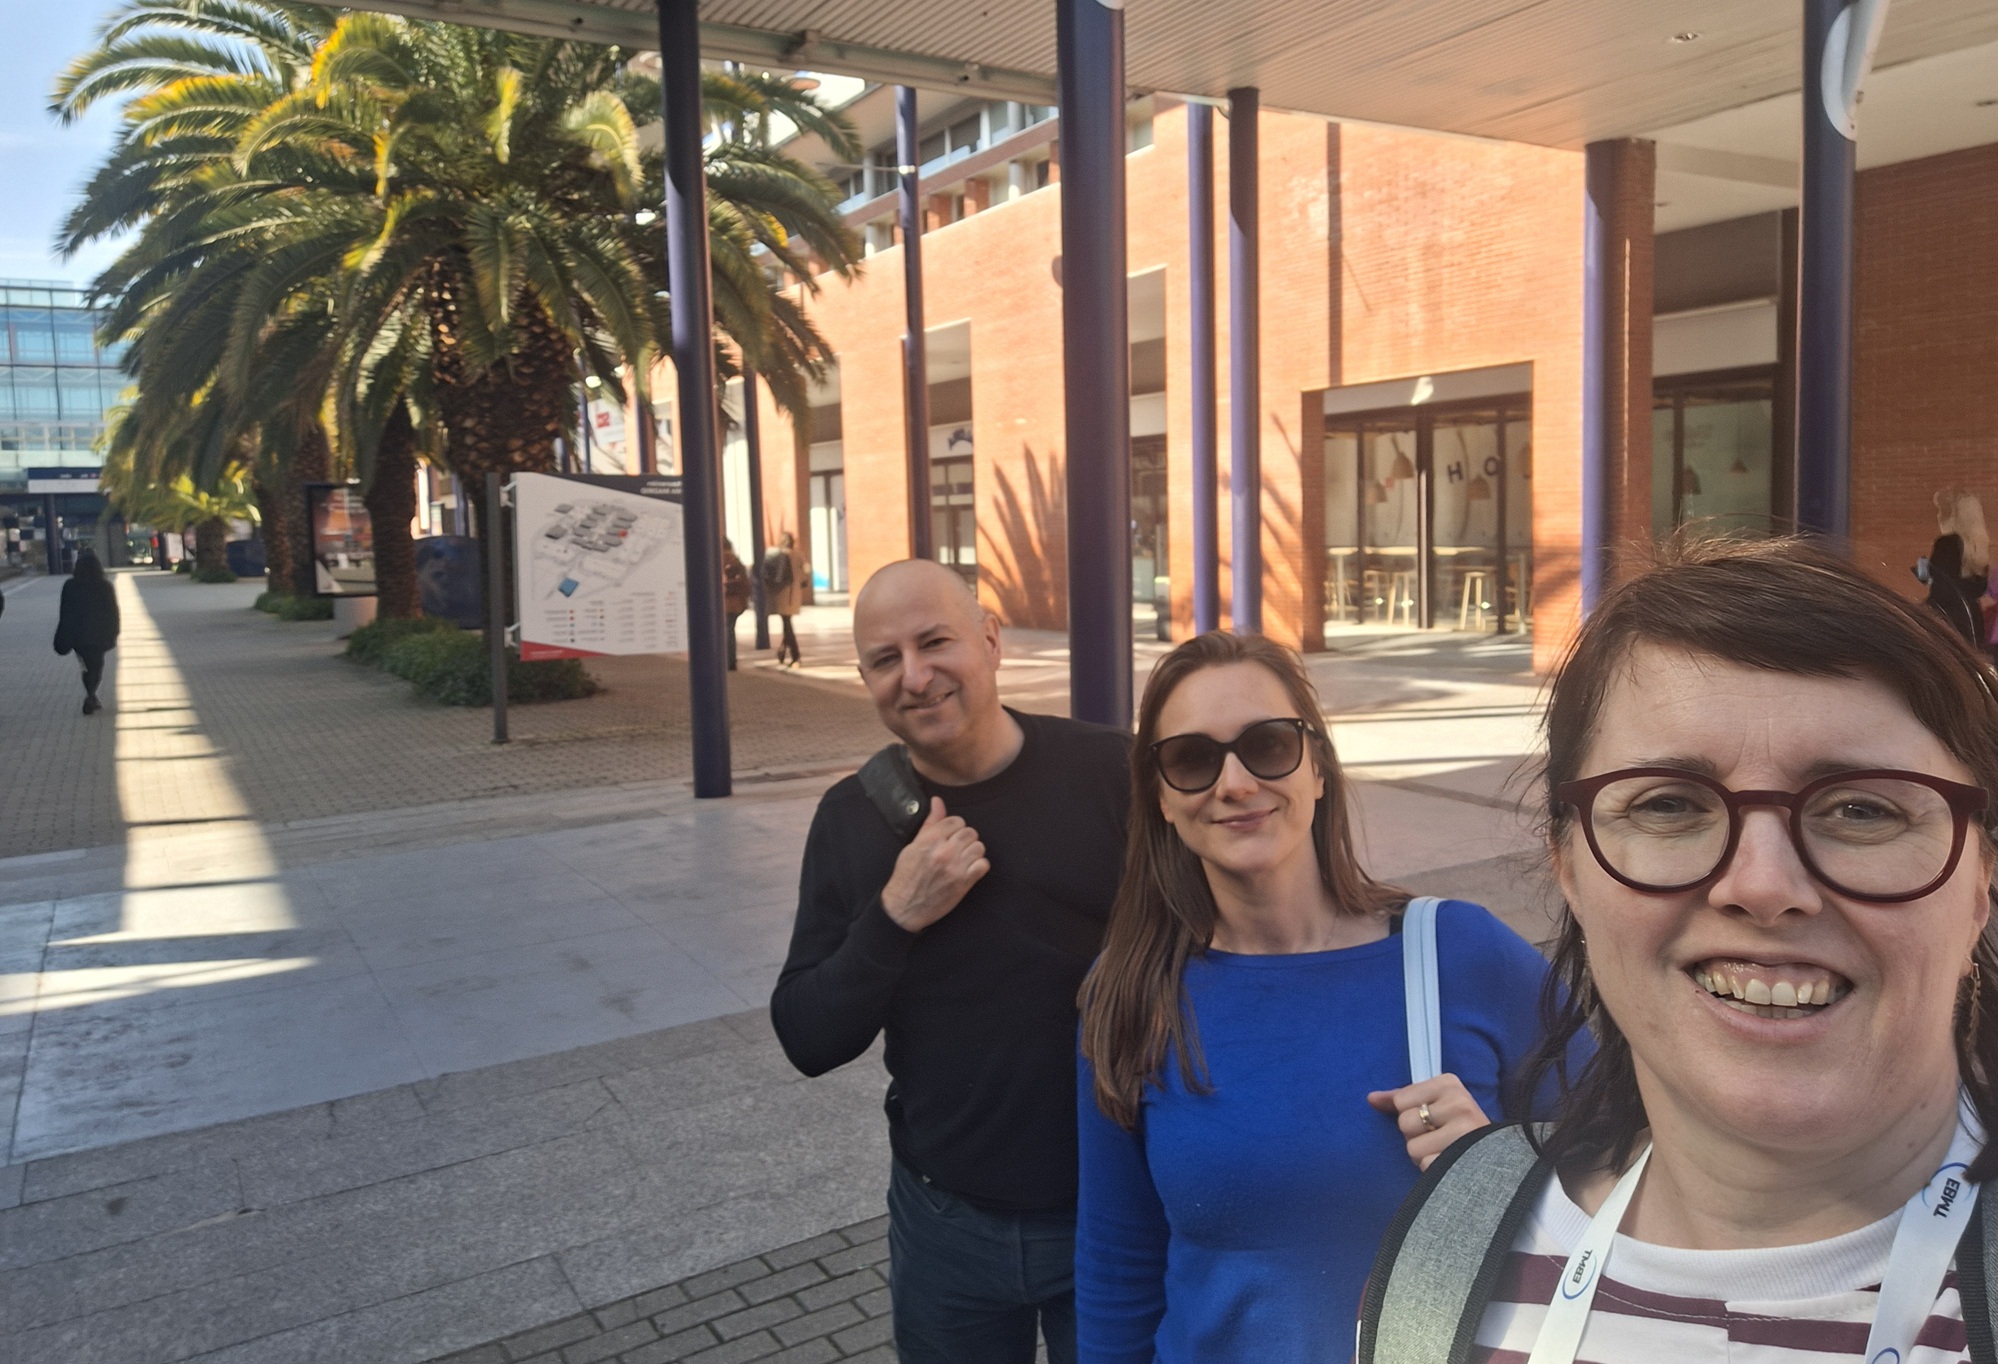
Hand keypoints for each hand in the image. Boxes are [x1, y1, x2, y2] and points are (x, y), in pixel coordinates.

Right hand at [880, 798, 989, 931]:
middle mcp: (944, 851)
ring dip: (973, 852)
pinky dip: (979, 867)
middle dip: (965, 839)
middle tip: (957, 849)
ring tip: (963, 859)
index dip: (955, 828)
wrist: (904, 906)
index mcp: (930, 840)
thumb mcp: (913, 846)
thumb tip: (938, 802)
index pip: (956, 821)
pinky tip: (969, 869)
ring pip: (979, 847)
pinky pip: (983, 865)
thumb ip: (930, 823)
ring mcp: (955, 867)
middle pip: (970, 833)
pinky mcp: (964, 882)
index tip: (951, 836)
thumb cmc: (907, 876)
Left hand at [1367, 1073, 1490, 1170]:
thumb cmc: (1458, 1127)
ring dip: (1424, 1155)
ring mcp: (1464, 1132)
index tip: (1432, 1117)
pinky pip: (1427, 1166)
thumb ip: (1402, 1099)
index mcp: (1449, 1084)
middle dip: (1415, 1136)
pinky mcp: (1464, 1159)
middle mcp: (1460, 1103)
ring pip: (1412, 1148)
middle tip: (1438, 1137)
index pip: (1400, 1100)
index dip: (1409, 1113)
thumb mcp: (1433, 1104)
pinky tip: (1450, 1164)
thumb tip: (1371, 1098)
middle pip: (1405, 1123)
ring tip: (1444, 1150)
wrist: (1496, 1155)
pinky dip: (1433, 1169)